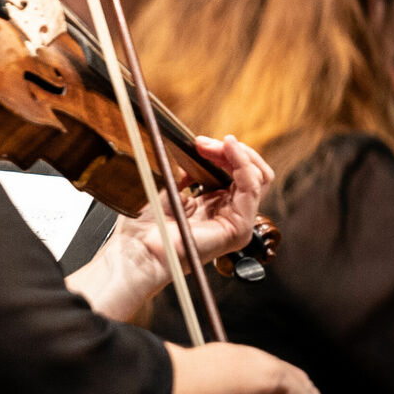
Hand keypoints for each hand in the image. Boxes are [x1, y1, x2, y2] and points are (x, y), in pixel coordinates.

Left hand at [68, 134, 275, 320]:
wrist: (137, 251)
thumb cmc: (143, 228)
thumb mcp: (164, 190)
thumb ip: (184, 173)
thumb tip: (192, 156)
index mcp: (211, 206)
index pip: (234, 173)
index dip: (221, 153)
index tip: (199, 142)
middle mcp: (227, 214)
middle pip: (250, 173)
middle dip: (230, 150)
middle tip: (204, 142)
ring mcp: (236, 222)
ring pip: (257, 177)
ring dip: (236, 154)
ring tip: (212, 145)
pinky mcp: (239, 228)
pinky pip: (252, 187)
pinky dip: (243, 164)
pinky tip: (230, 150)